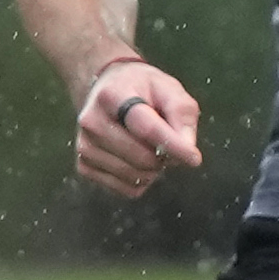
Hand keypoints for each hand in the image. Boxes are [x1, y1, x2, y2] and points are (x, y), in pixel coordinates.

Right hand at [75, 58, 202, 197]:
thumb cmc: (142, 89)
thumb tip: (187, 150)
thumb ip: (183, 115)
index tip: (194, 158)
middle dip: (164, 156)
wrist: (106, 90)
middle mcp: (91, 122)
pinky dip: (140, 181)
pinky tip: (137, 160)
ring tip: (150, 148)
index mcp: (112, 95)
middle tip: (168, 143)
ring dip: (153, 170)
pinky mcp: (84, 167)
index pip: (145, 127)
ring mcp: (84, 147)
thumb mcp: (169, 89)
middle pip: (141, 157)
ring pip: (135, 176)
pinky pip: (125, 190)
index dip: (172, 145)